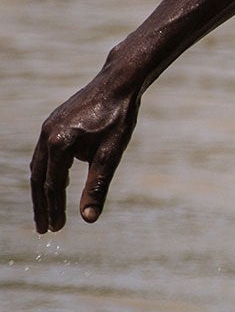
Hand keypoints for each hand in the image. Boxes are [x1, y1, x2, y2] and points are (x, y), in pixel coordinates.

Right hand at [32, 72, 141, 231]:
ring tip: (48, 210)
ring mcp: (47, 127)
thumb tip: (88, 218)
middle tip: (46, 229)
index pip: (53, 186)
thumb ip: (98, 186)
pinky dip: (48, 172)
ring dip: (43, 190)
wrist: (119, 82)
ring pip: (39, 166)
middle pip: (39, 179)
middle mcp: (46, 135)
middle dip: (42, 205)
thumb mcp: (111, 154)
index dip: (54, 209)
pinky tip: (57, 183)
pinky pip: (45, 154)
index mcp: (58, 143)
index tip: (56, 229)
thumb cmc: (119, 117)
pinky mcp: (53, 123)